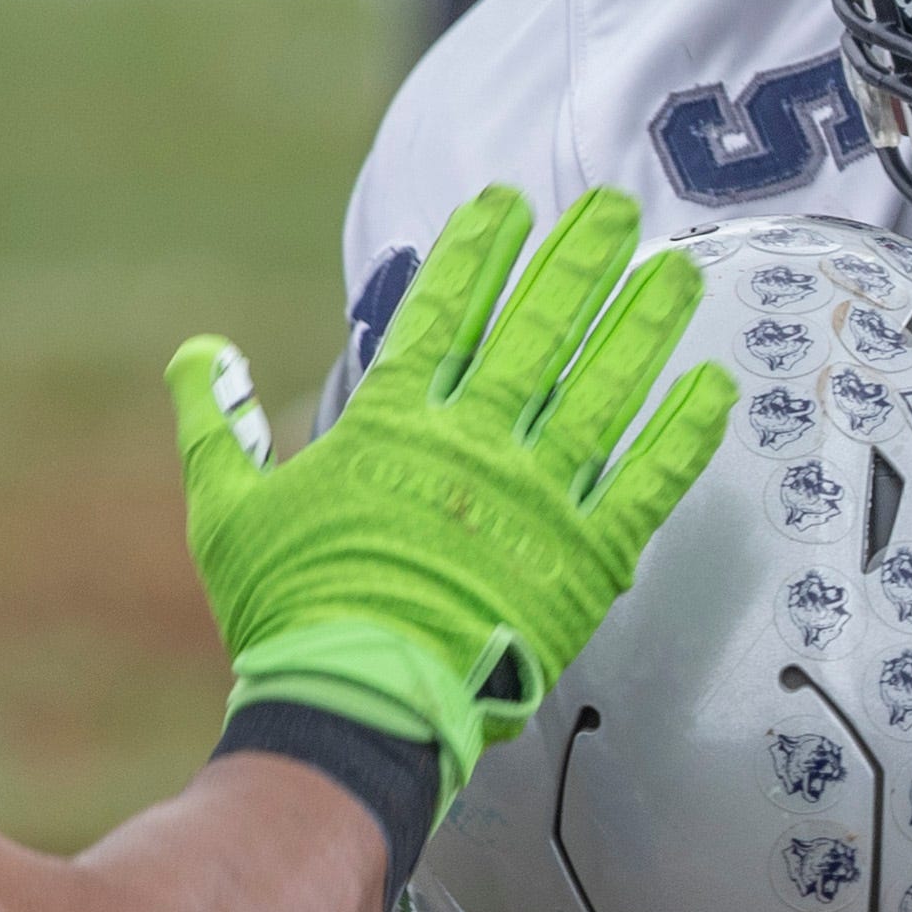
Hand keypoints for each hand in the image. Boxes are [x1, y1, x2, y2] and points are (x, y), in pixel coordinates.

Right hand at [168, 184, 736, 808]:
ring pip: (603, 392)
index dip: (478, 254)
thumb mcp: (228, 513)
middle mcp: (475, 447)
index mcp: (392, 429)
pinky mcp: (587, 559)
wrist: (361, 707)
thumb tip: (198, 351)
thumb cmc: (292, 614)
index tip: (509, 204)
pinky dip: (684, 434)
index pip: (443, 315)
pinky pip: (648, 484)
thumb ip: (216, 426)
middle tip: (616, 208)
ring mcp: (538, 500)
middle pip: (539, 334)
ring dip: (643, 326)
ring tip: (676, 269)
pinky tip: (713, 385)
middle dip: (579, 263)